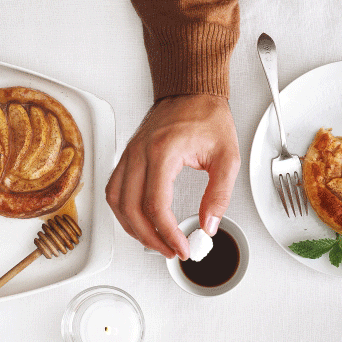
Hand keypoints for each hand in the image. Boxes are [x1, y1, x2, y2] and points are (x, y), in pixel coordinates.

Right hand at [106, 94, 239, 258]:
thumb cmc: (206, 115)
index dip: (168, 233)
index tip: (182, 246)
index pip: (156, 205)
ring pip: (117, 203)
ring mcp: (129, 155)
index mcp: (162, 152)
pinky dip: (123, 213)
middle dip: (151, 238)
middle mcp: (140, 154)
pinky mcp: (127, 157)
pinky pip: (114, 191)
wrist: (191, 90)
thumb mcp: (227, 156)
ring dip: (133, 229)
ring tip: (155, 242)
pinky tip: (138, 223)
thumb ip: (219, 194)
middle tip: (171, 250)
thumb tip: (209, 225)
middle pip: (132, 210)